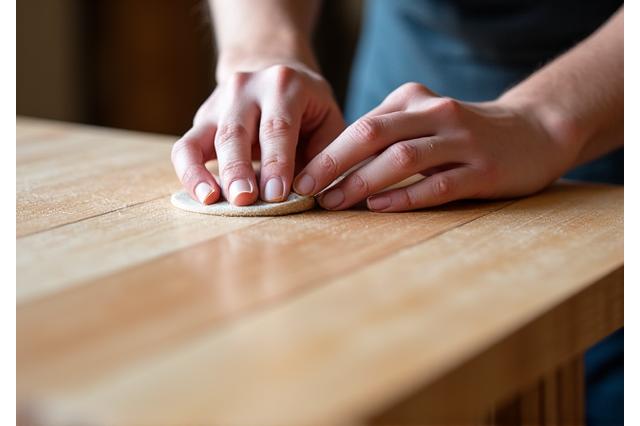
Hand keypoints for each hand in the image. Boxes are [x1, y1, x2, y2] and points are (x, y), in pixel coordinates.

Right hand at [171, 64, 343, 204]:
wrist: (277, 79)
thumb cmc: (308, 110)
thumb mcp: (327, 121)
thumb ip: (323, 155)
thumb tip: (307, 191)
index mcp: (284, 85)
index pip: (278, 127)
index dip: (277, 162)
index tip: (277, 194)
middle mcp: (246, 88)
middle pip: (236, 131)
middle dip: (239, 169)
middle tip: (244, 200)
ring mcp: (218, 103)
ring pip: (206, 138)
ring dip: (207, 173)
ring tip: (213, 200)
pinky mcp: (201, 120)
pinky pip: (185, 148)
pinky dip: (189, 173)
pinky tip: (201, 196)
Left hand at [293, 82, 576, 211]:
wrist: (535, 131)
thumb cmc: (464, 133)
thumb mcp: (424, 120)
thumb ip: (386, 136)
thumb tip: (334, 171)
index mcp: (413, 100)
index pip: (361, 125)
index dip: (327, 153)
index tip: (300, 178)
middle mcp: (435, 114)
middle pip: (373, 134)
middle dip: (333, 163)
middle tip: (304, 190)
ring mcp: (461, 140)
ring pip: (402, 158)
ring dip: (363, 182)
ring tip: (335, 203)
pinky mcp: (483, 169)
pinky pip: (438, 184)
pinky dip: (406, 197)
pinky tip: (380, 208)